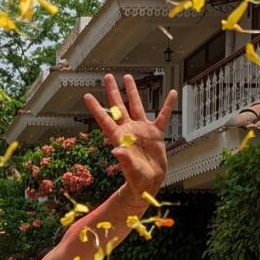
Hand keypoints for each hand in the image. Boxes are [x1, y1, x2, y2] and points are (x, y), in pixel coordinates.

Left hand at [83, 74, 176, 200]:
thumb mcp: (130, 169)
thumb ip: (124, 160)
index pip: (105, 119)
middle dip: (113, 91)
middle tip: (108, 77)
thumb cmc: (136, 179)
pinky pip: (162, 116)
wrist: (149, 182)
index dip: (96, 108)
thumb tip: (116, 151)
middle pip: (118, 106)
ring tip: (128, 77)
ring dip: (132, 92)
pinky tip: (171, 94)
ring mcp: (142, 130)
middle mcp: (129, 130)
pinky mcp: (155, 134)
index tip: (87, 96)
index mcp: (119, 138)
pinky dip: (167, 106)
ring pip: (136, 106)